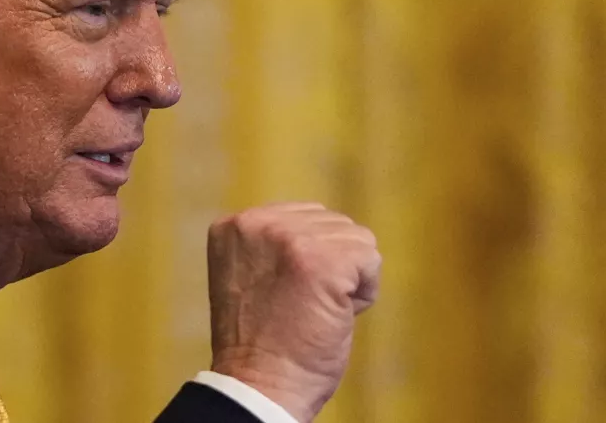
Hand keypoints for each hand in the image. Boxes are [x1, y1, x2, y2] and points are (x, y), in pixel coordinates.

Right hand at [207, 202, 381, 422]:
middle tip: (301, 307)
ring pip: (356, 239)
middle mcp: (259, 223)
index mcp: (235, 225)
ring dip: (348, 280)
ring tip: (314, 311)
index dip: (309, 260)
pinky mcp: (325, 260)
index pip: (305, 216)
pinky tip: (334, 314)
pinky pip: (371, 260)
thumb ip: (276, 243)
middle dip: (332, 265)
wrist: (259, 388)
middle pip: (333, 224)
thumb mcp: (252, 275)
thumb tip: (324, 223)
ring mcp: (292, 238)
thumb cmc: (261, 344)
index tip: (285, 295)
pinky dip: (364, 293)